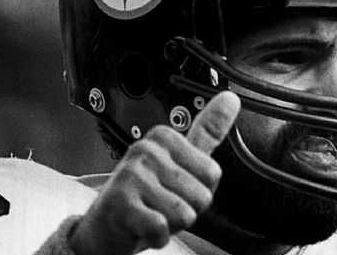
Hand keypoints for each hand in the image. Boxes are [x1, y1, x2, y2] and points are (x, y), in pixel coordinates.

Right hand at [69, 91, 240, 254]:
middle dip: (186, 210)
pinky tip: (141, 227)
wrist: (106, 223)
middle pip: (202, 196)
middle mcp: (146, 150)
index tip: (174, 188)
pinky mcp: (121, 203)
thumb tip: (230, 98)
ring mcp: (132, 176)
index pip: (213, 174)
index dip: (198, 189)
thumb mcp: (180, 160)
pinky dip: (156, 237)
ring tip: (151, 213)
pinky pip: (161, 229)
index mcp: (163, 136)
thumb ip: (207, 131)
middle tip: (160, 204)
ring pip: (184, 215)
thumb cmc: (145, 193)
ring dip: (170, 225)